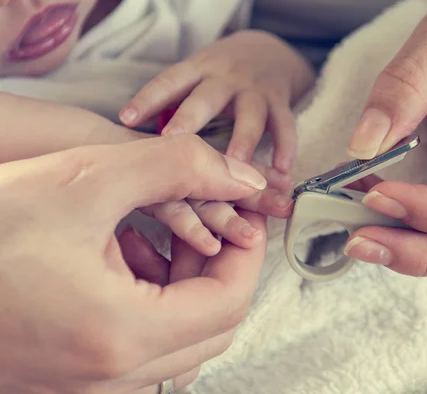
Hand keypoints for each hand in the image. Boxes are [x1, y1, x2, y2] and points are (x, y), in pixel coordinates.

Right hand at [0, 135, 267, 392]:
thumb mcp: (84, 178)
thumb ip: (179, 166)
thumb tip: (244, 178)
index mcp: (120, 336)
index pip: (229, 302)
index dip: (247, 252)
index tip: (243, 214)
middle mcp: (108, 379)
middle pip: (210, 327)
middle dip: (220, 268)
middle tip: (210, 220)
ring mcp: (87, 389)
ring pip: (178, 341)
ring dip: (184, 287)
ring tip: (155, 236)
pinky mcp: (68, 382)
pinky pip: (139, 351)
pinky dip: (150, 305)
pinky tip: (121, 261)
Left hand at [119, 30, 315, 173]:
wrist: (269, 49)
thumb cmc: (221, 74)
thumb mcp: (195, 75)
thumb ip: (171, 101)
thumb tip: (131, 136)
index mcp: (199, 70)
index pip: (169, 81)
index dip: (148, 99)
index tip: (126, 119)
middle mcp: (226, 78)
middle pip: (206, 98)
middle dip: (190, 119)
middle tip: (173, 141)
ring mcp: (255, 90)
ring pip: (250, 116)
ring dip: (243, 140)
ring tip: (235, 164)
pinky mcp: (280, 102)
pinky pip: (285, 126)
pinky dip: (286, 148)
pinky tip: (282, 170)